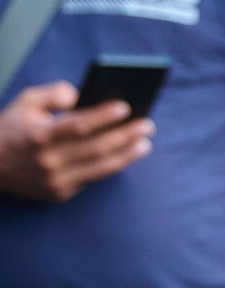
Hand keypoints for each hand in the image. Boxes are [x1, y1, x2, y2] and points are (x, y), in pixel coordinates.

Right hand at [0, 83, 153, 202]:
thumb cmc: (14, 127)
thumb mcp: (26, 102)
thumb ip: (53, 93)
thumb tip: (81, 94)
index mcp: (38, 135)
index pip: (77, 125)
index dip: (103, 116)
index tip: (126, 107)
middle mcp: (47, 161)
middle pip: (96, 148)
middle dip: (125, 136)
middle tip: (148, 125)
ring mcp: (54, 181)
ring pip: (100, 168)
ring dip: (127, 155)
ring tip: (145, 143)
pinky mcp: (59, 193)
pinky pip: (91, 179)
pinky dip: (111, 166)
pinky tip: (126, 155)